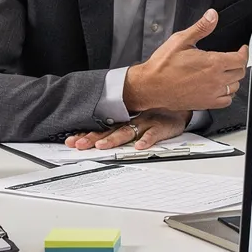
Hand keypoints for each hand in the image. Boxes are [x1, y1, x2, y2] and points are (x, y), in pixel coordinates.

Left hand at [65, 110, 193, 150]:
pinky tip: (139, 146)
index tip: (71, 141)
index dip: (86, 134)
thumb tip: (98, 137)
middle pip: (109, 130)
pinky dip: (146, 140)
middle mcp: (132, 120)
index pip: (101, 128)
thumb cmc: (158, 113)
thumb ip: (120, 127)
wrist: (181, 105)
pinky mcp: (161, 127)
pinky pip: (153, 134)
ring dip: (114, 139)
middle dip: (92, 138)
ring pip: (127, 131)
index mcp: (125, 120)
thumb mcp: (137, 118)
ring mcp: (146, 123)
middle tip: (79, 145)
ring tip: (102, 145)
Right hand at [123, 10, 248, 112]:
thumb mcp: (181, 40)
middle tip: (234, 58)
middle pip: (240, 73)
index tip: (242, 49)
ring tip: (228, 72)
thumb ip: (200, 28)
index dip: (244, 52)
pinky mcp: (206, 103)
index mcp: (213, 63)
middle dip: (239, 63)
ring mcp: (212, 93)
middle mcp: (215, 80)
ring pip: (235, 87)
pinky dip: (228, 94)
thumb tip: (212, 16)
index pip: (240, 59)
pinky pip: (226, 101)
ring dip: (234, 78)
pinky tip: (221, 88)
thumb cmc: (163, 66)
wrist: (151, 86)